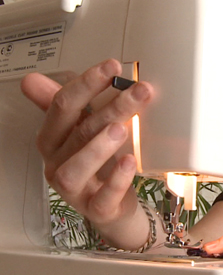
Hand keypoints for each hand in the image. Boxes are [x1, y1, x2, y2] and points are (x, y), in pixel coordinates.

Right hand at [20, 59, 154, 248]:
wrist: (114, 207)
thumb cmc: (98, 164)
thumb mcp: (82, 131)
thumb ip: (67, 105)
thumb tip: (31, 79)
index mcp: (54, 139)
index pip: (63, 106)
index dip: (87, 83)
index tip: (114, 66)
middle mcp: (58, 162)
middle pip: (80, 131)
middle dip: (111, 106)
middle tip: (139, 90)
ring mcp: (75, 190)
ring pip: (78, 168)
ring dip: (100, 146)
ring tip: (122, 128)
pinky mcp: (96, 209)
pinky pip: (103, 197)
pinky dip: (117, 179)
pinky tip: (130, 162)